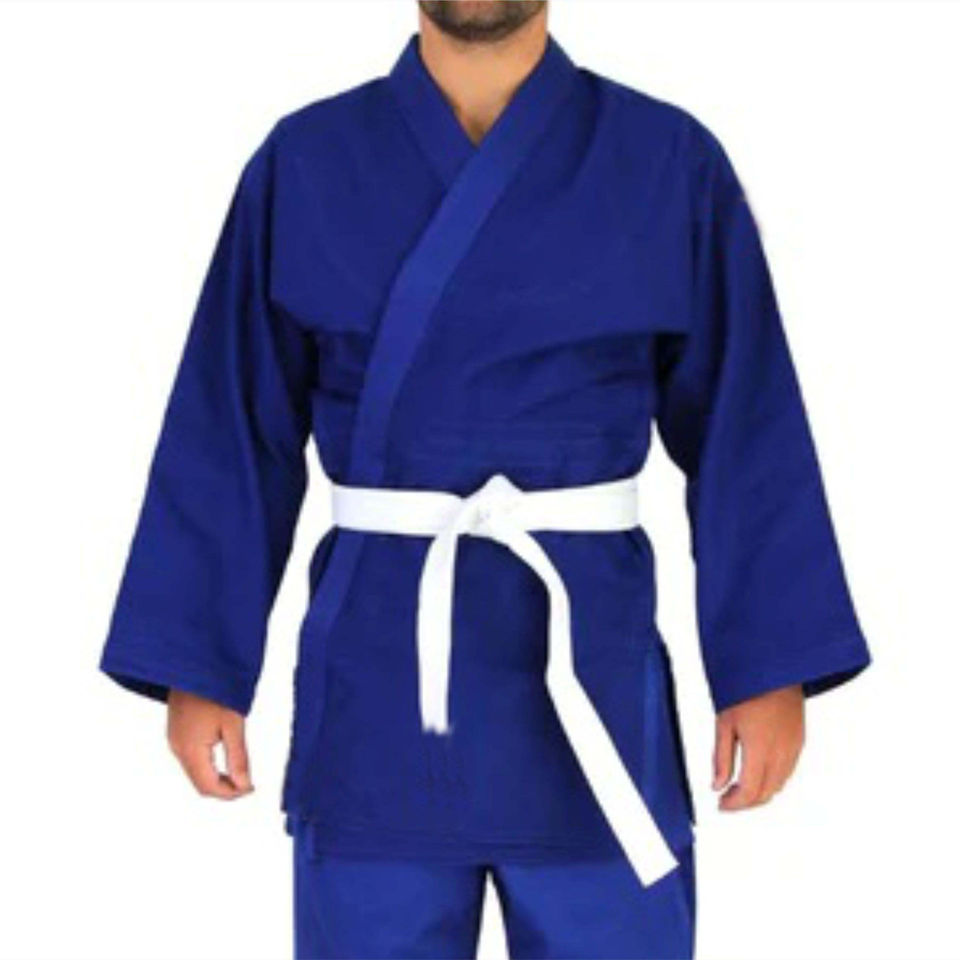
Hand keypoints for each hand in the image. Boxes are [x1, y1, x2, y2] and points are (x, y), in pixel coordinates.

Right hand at [167, 690, 252, 798]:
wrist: (195, 663)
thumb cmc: (216, 688)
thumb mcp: (234, 723)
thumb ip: (238, 757)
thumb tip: (244, 785)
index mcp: (190, 749)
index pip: (208, 787)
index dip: (230, 794)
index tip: (250, 789)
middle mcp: (177, 748)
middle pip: (199, 783)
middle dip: (224, 788)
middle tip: (247, 784)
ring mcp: (173, 740)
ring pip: (194, 773)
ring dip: (215, 778)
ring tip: (239, 773)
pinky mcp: (175, 733)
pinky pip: (190, 760)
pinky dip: (206, 766)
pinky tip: (222, 760)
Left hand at [713, 684, 803, 810]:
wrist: (774, 667)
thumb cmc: (745, 689)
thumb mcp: (724, 722)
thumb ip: (721, 757)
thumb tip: (717, 786)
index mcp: (760, 749)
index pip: (750, 792)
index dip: (734, 805)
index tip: (721, 805)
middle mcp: (782, 753)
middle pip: (766, 793)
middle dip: (746, 802)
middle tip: (727, 798)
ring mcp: (794, 748)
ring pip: (779, 785)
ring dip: (760, 792)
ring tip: (739, 786)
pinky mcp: (800, 741)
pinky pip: (788, 772)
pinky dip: (772, 780)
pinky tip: (757, 771)